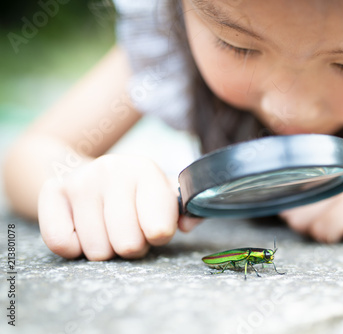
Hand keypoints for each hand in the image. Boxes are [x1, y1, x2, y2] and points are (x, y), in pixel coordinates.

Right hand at [38, 154, 199, 259]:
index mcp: (145, 170)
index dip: (159, 236)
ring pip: (97, 250)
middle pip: (128, 245)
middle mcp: (112, 170)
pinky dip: (75, 248)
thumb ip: (186, 210)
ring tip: (108, 227)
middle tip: (129, 229)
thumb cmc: (135, 192)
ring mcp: (80, 180)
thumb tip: (190, 224)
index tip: (155, 227)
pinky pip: (63, 244)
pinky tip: (84, 230)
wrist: (90, 172)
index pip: (160, 230)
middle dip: (132, 246)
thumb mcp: (165, 194)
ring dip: (105, 248)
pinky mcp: (52, 192)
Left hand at [280, 162, 342, 241]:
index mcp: (324, 161)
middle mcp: (329, 168)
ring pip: (303, 222)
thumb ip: (313, 189)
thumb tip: (284, 209)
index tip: (305, 210)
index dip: (291, 204)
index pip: (286, 185)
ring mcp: (340, 186)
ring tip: (342, 222)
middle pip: (291, 208)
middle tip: (331, 218)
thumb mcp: (342, 183)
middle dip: (305, 221)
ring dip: (320, 230)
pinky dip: (333, 236)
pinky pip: (323, 232)